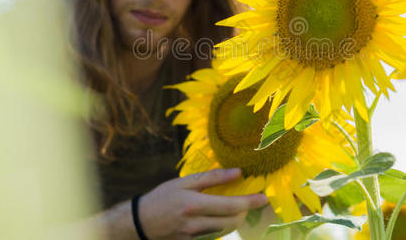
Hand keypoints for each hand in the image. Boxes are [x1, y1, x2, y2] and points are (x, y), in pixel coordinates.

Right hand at [138, 168, 268, 238]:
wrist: (140, 223)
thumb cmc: (162, 198)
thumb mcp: (184, 182)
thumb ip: (212, 178)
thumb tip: (237, 172)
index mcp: (195, 204)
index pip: (231, 205)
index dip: (251, 202)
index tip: (264, 198)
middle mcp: (196, 223)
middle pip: (233, 222)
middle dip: (245, 212)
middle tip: (250, 202)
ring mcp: (194, 237)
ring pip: (226, 230)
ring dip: (235, 220)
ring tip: (236, 208)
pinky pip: (214, 236)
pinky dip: (222, 227)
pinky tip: (218, 218)